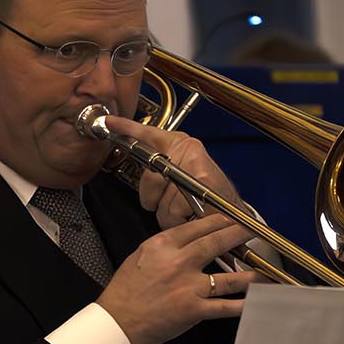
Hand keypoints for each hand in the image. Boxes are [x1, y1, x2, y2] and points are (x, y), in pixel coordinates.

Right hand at [97, 213, 259, 343]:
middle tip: (252, 230)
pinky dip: (242, 305)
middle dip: (238, 234)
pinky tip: (255, 302)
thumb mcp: (141, 256)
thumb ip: (165, 247)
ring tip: (262, 269)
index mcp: (163, 245)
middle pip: (216, 243)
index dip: (219, 221)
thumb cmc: (125, 292)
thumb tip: (187, 241)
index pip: (198, 227)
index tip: (231, 218)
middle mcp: (178, 262)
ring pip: (227, 276)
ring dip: (248, 273)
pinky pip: (224, 306)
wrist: (117, 322)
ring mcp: (188, 286)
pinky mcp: (194, 309)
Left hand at [100, 113, 243, 230]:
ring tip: (185, 212)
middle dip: (155, 199)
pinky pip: (173, 209)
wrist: (234, 214)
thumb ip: (159, 173)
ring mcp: (195, 166)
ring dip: (168, 214)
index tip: (109, 122)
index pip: (149, 134)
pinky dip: (179, 220)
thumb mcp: (180, 178)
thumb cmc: (207, 198)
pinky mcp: (202, 183)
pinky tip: (193, 216)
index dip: (127, 128)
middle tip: (172, 202)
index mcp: (180, 144)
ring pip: (161, 198)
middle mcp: (188, 149)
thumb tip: (143, 175)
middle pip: (150, 178)